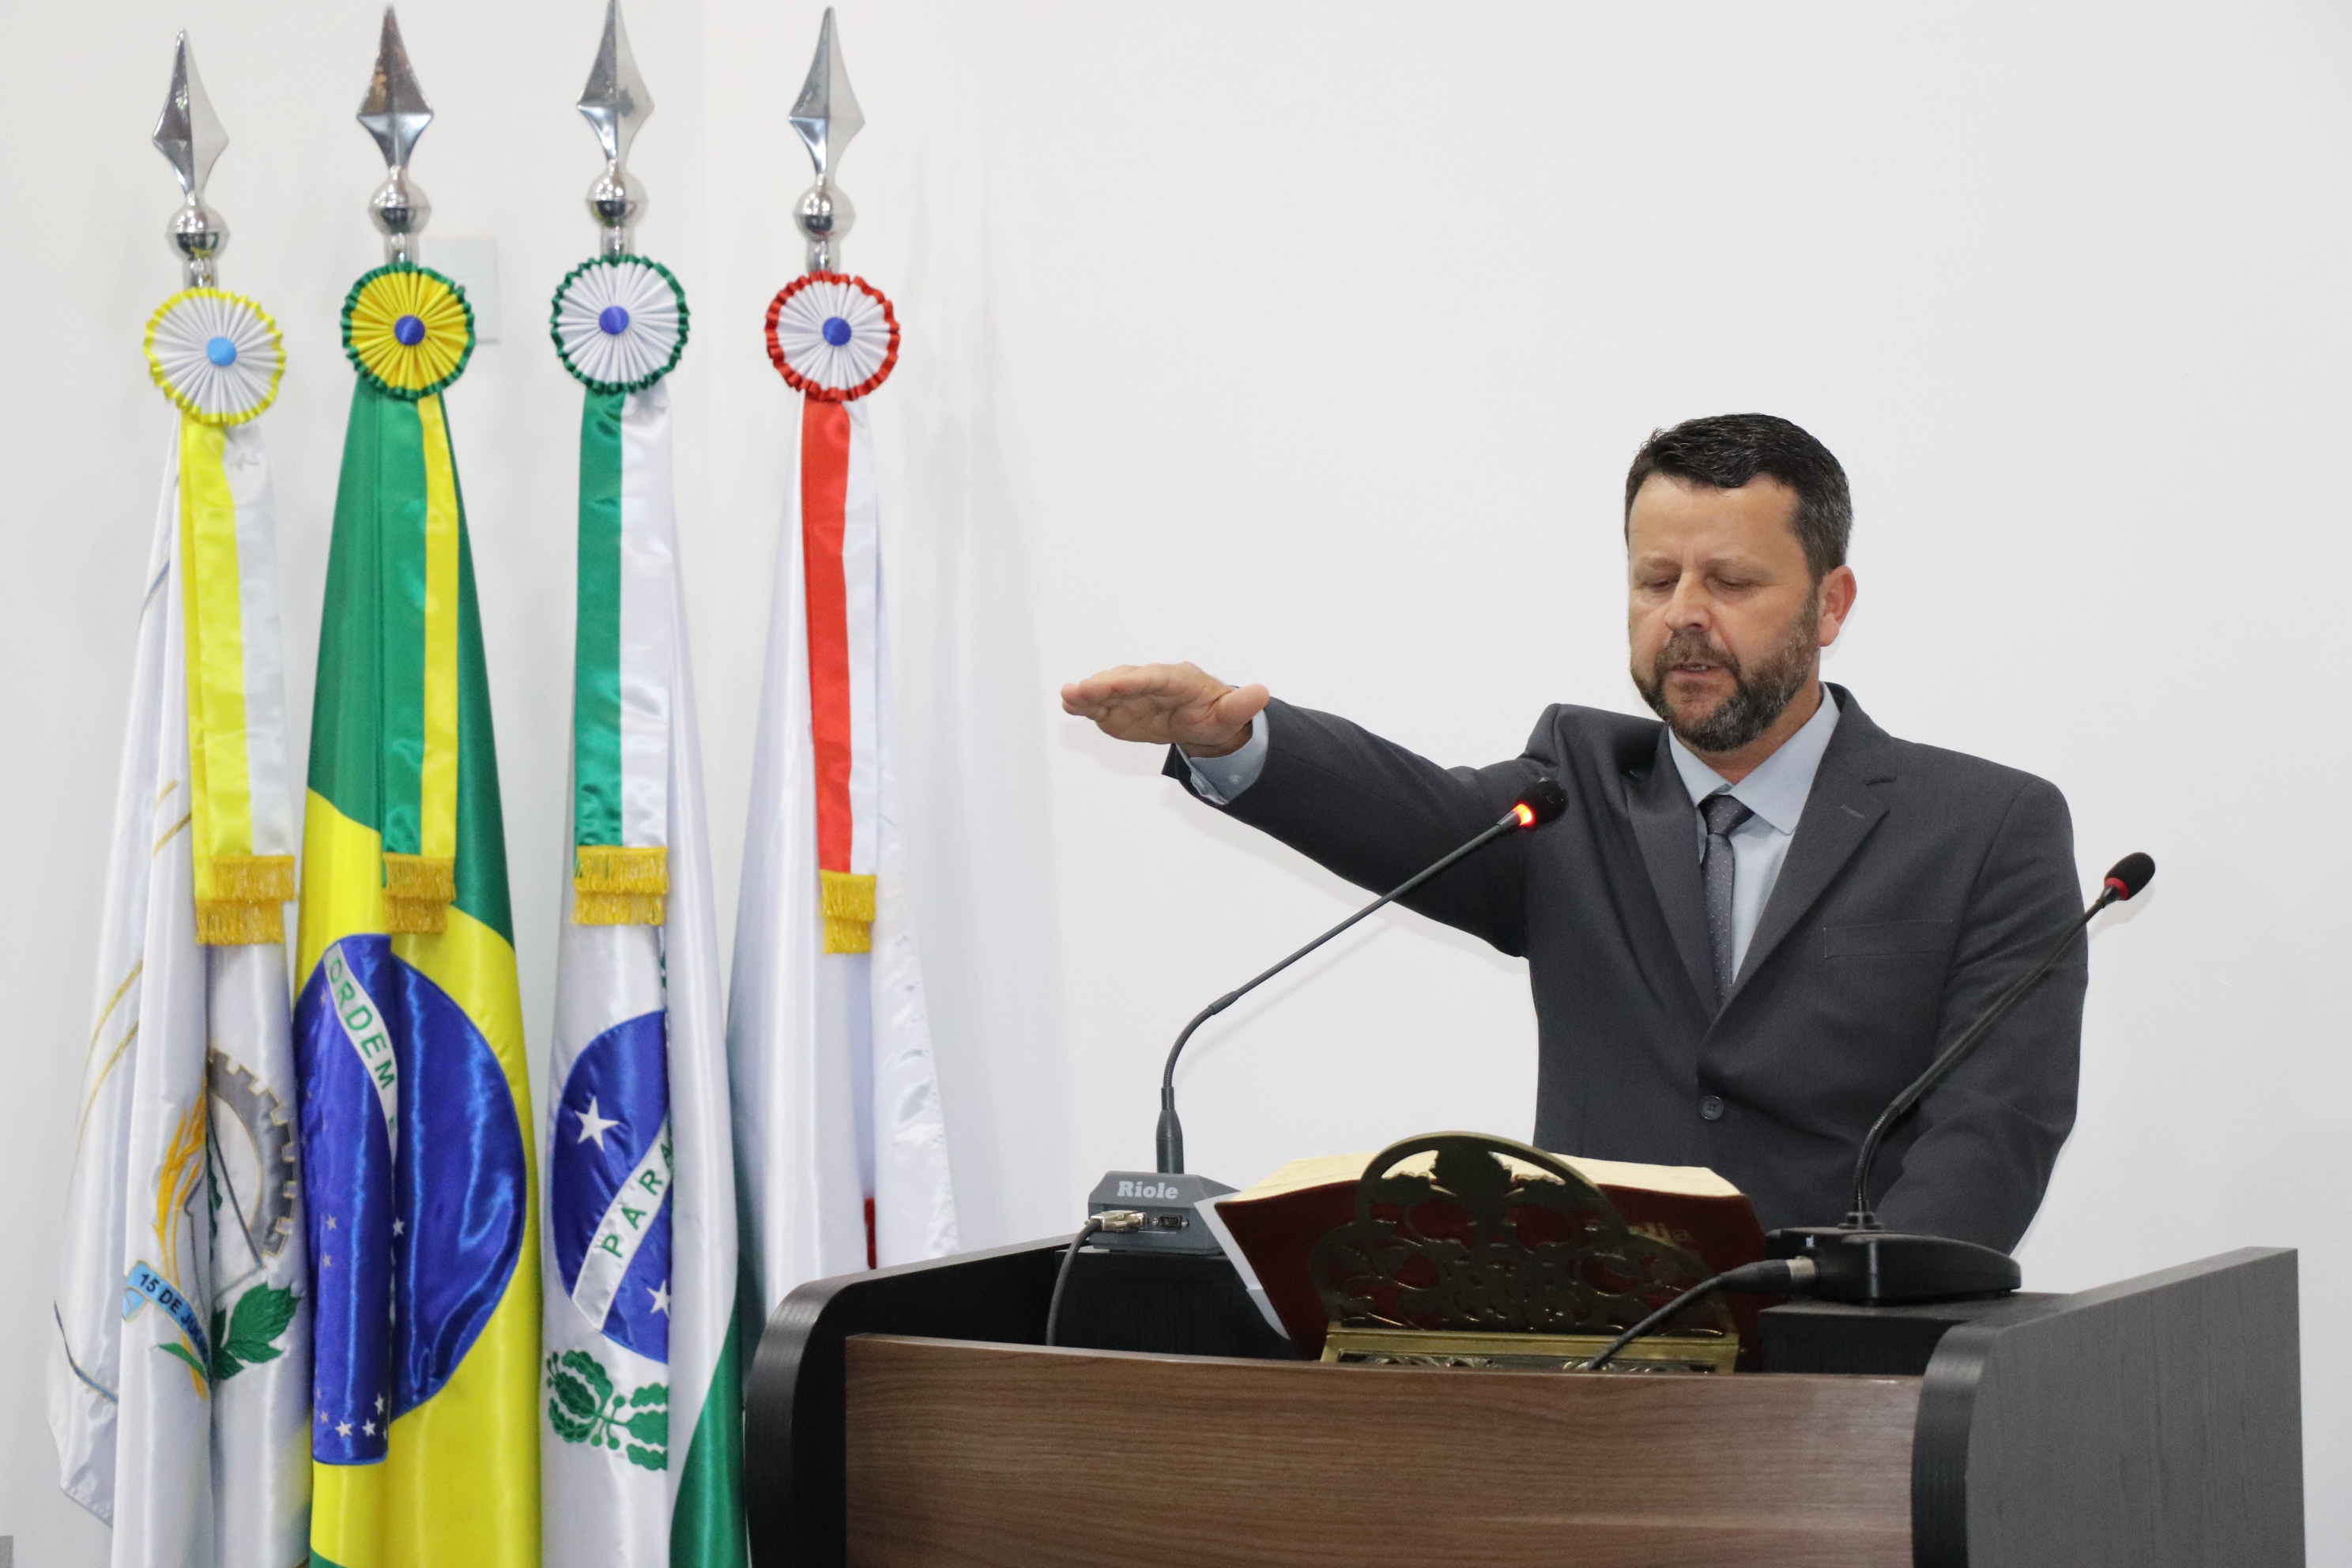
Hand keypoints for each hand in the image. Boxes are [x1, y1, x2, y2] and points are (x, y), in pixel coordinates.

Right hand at [1060, 663, 1270, 756]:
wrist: (1201, 721)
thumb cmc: (1215, 715)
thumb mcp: (1231, 715)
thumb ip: (1241, 705)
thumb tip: (1262, 692)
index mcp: (1178, 680)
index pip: (1154, 678)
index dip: (1135, 681)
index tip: (1117, 683)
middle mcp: (1150, 682)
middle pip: (1125, 681)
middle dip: (1103, 685)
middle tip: (1080, 690)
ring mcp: (1132, 695)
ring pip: (1108, 691)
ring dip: (1088, 693)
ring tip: (1068, 697)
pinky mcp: (1119, 709)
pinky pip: (1100, 705)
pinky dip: (1084, 704)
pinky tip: (1068, 703)